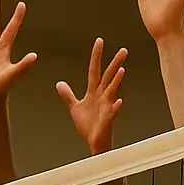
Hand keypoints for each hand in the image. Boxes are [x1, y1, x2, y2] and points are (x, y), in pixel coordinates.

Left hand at [57, 39, 126, 154]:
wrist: (94, 143)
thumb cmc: (88, 126)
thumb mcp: (75, 108)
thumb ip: (68, 95)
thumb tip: (59, 83)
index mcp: (94, 92)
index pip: (95, 70)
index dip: (96, 56)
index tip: (99, 41)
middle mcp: (102, 97)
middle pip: (108, 77)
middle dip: (115, 63)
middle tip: (124, 50)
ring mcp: (107, 107)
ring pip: (112, 91)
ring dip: (117, 81)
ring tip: (121, 70)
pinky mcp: (108, 120)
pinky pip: (113, 112)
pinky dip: (116, 107)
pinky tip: (119, 101)